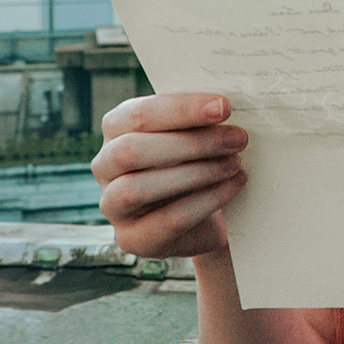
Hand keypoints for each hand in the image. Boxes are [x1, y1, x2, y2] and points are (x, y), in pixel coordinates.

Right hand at [92, 94, 247, 260]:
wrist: (205, 215)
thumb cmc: (199, 160)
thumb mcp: (196, 133)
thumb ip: (201, 118)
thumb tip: (226, 105)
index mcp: (117, 128)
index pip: (138, 113)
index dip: (182, 109)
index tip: (224, 107)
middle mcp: (105, 165)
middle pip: (131, 150)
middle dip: (191, 143)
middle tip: (237, 138)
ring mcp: (112, 205)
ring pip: (137, 188)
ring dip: (195, 173)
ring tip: (234, 164)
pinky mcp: (132, 238)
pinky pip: (165, 221)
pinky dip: (205, 201)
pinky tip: (234, 186)